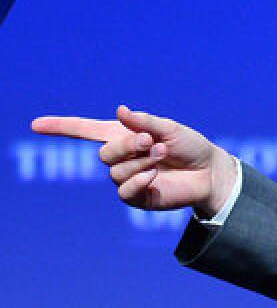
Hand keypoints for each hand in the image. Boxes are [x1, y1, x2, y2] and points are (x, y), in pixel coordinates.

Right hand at [31, 105, 236, 217]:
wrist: (209, 171)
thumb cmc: (189, 146)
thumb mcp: (170, 128)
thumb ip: (145, 122)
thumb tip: (121, 111)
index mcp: (123, 135)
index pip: (85, 130)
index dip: (61, 127)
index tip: (35, 125)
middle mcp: (121, 157)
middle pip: (104, 153)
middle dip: (128, 145)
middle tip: (153, 141)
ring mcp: (127, 178)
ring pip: (116, 172)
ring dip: (142, 161)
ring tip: (164, 155)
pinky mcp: (137, 197)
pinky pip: (126, 190)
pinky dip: (140, 180)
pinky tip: (155, 175)